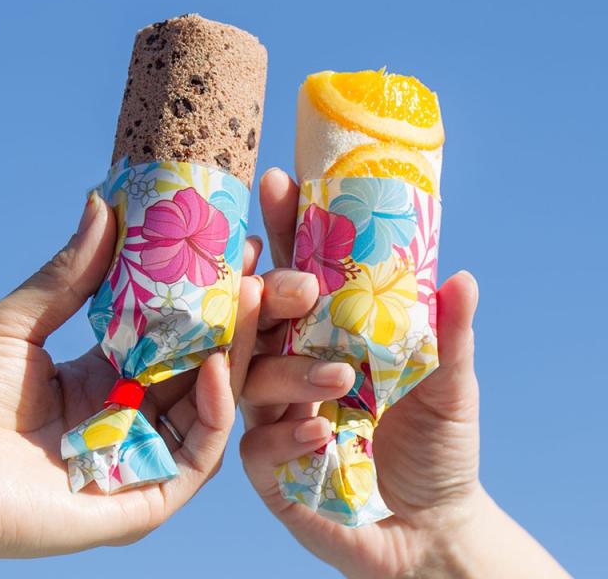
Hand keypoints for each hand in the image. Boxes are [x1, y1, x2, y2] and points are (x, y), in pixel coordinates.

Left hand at [0, 192, 261, 564]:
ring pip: (212, 405)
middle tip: (261, 273)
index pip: (173, 335)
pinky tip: (215, 366)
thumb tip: (102, 203)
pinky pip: (199, 454)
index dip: (205, 296)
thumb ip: (69, 273)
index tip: (233, 254)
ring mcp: (147, 457)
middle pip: (203, 366)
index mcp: (109, 378)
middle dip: (236, 322)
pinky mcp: (150, 497)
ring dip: (237, 355)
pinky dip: (215, 411)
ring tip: (251, 303)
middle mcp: (136, 416)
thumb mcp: (18, 324)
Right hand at [240, 169, 568, 578]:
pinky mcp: (270, 468)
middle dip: (270, 294)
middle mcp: (293, 367)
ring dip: (287, 370)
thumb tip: (461, 276)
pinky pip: (258, 448)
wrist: (428, 529)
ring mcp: (276, 416)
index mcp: (328, 337)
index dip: (288, 231)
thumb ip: (450, 337)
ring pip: (252, 378)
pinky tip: (321, 437)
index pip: (299, 275)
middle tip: (296, 285)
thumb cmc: (436, 448)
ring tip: (338, 379)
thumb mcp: (450, 386)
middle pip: (261, 319)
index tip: (280, 184)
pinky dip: (286, 440)